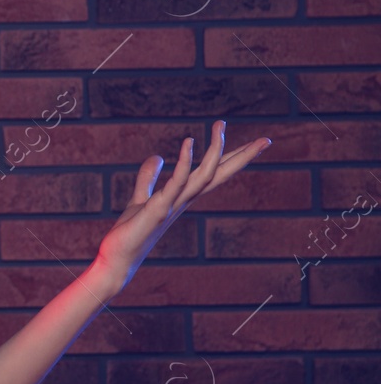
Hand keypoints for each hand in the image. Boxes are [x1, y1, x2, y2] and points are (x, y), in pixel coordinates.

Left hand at [92, 119, 270, 293]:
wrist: (117, 257)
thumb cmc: (131, 231)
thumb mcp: (141, 198)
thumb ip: (148, 179)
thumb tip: (158, 157)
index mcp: (183, 197)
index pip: (214, 174)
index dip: (232, 158)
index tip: (255, 143)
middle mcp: (184, 200)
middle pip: (219, 174)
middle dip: (242, 157)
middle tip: (266, 139)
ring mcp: (174, 204)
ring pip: (204, 176)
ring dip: (214, 150)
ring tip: (220, 126)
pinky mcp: (159, 208)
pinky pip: (176, 182)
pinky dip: (185, 162)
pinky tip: (189, 142)